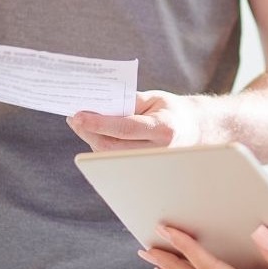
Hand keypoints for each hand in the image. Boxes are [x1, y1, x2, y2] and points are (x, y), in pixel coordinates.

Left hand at [67, 90, 204, 151]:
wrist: (194, 131)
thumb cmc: (171, 111)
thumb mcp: (153, 99)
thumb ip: (128, 102)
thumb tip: (98, 106)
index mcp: (163, 129)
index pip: (124, 128)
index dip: (98, 123)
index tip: (78, 115)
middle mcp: (157, 150)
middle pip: (112, 146)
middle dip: (89, 132)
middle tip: (74, 118)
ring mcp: (149, 163)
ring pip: (109, 156)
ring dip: (92, 138)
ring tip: (81, 122)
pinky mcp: (141, 169)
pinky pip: (113, 159)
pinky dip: (100, 145)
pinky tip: (94, 132)